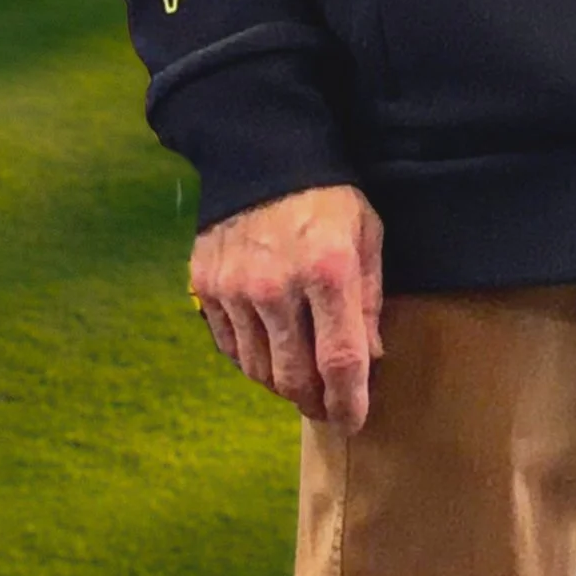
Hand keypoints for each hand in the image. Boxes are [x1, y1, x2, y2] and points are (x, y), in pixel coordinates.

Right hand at [189, 183, 384, 431]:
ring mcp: (235, 289)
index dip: (348, 401)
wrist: (259, 155)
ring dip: (281, 383)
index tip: (353, 420)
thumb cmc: (326, 197)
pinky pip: (229, 346)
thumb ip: (369, 298)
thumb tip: (369, 358)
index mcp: (328, 272)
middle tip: (326, 406)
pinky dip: (250, 358)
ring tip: (298, 378)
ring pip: (258, 369)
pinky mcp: (205, 286)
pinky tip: (267, 349)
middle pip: (294, 376)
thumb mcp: (366, 235)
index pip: (340, 360)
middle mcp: (277, 287)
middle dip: (314, 401)